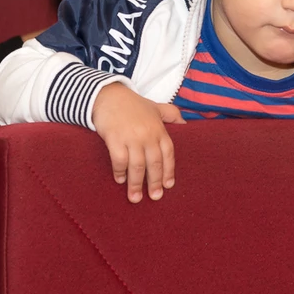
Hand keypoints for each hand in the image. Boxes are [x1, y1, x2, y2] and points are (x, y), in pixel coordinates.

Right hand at [91, 84, 182, 202]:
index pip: (168, 154)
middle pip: (154, 163)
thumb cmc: (132, 104)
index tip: (168, 186)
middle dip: (154, 182)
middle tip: (155, 197)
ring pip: (137, 166)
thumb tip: (185, 123)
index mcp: (159, 129)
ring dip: (136, 184)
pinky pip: (120, 160)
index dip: (169, 171)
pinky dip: (120, 172)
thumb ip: (171, 114)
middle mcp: (148, 135)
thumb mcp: (155, 107)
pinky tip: (120, 180)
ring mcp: (131, 137)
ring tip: (135, 198)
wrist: (108, 95)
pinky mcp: (115, 139)